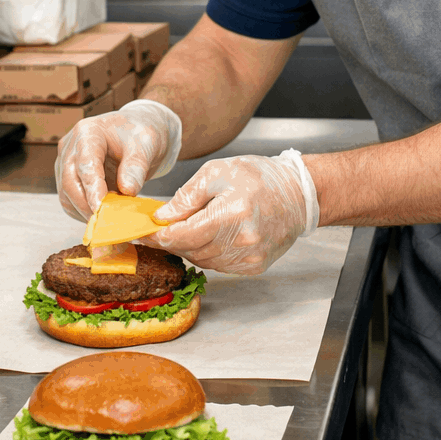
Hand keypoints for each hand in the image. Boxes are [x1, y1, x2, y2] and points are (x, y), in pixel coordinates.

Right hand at [54, 100, 182, 221]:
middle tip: (108, 225)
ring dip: (85, 212)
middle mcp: (71, 147)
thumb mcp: (145, 145)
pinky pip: (71, 201)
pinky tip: (104, 216)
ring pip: (67, 195)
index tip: (100, 209)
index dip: (92, 189)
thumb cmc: (140, 133)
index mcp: (88, 132)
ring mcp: (67, 163)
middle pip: (69, 182)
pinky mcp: (69, 177)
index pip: (85, 164)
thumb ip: (135, 166)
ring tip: (110, 221)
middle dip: (87, 206)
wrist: (137, 133)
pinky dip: (85, 212)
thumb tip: (127, 190)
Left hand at [148, 149, 319, 274]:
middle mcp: (243, 242)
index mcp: (233, 214)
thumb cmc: (260, 177)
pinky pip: (219, 265)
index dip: (158, 236)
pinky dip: (207, 253)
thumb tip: (162, 217)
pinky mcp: (255, 267)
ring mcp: (250, 258)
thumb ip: (187, 197)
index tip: (141, 233)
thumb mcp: (218, 172)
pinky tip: (209, 236)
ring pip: (202, 260)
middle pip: (190, 250)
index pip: (183, 235)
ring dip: (189, 247)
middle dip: (171, 240)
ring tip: (186, 228)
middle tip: (158, 229)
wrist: (298, 194)